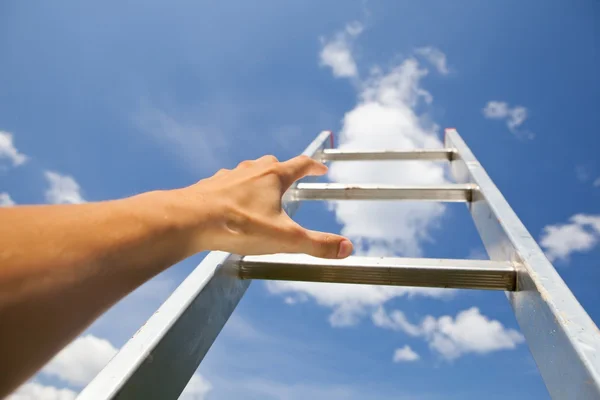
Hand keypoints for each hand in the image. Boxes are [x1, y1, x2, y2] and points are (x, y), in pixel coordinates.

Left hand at [177, 155, 352, 258]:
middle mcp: (252, 170)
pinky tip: (231, 204)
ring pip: (248, 171)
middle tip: (292, 178)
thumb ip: (318, 245)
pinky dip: (235, 190)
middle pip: (274, 163)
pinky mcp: (209, 187)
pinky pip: (226, 184)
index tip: (321, 168)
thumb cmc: (238, 225)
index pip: (301, 164)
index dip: (314, 166)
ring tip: (262, 193)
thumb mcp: (285, 239)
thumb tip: (347, 248)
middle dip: (286, 170)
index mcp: (274, 176)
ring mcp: (228, 176)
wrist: (189, 220)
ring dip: (259, 178)